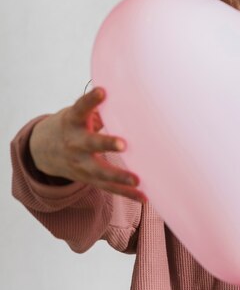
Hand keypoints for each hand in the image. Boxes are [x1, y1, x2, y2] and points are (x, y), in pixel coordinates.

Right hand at [28, 87, 146, 202]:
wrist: (43, 151)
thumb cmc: (72, 125)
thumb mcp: (78, 113)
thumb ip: (97, 108)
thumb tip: (127, 95)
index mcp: (73, 122)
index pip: (80, 108)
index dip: (90, 100)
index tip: (102, 91)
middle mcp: (75, 143)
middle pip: (90, 144)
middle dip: (106, 144)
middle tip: (123, 144)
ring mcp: (81, 164)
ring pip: (100, 171)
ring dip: (119, 176)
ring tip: (136, 180)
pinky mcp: (89, 179)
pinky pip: (109, 188)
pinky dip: (127, 194)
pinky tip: (145, 197)